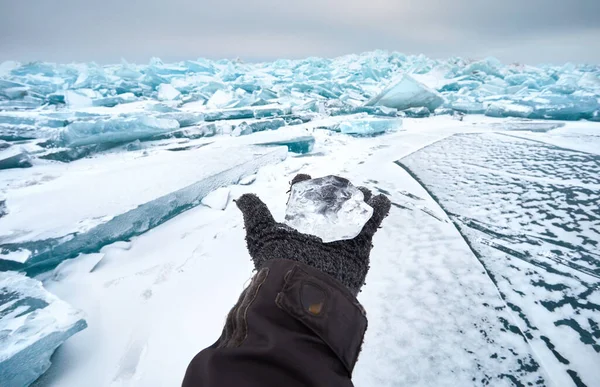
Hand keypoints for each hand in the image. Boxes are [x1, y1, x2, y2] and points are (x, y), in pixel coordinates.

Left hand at [235, 174, 390, 295]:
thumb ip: (255, 214)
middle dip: (334, 191)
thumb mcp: (261, 235)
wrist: (305, 289)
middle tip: (338, 181)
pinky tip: (379, 199)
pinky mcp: (358, 247)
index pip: (301, 203)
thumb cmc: (280, 262)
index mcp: (297, 229)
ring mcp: (340, 240)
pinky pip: (370, 225)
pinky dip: (378, 210)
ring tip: (360, 190)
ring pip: (351, 213)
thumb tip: (242, 197)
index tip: (303, 178)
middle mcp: (319, 234)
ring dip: (357, 198)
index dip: (302, 188)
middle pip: (329, 206)